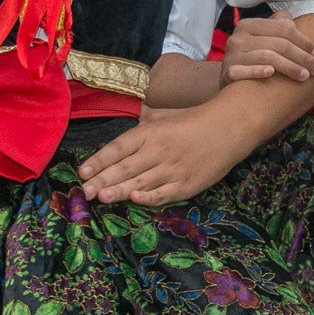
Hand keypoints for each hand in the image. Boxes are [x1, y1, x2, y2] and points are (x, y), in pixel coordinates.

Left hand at [78, 105, 245, 206]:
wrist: (230, 127)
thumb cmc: (193, 121)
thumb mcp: (164, 116)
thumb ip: (141, 126)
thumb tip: (121, 134)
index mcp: (151, 132)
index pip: (119, 147)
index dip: (100, 159)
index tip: (82, 171)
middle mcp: (159, 150)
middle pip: (125, 167)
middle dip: (102, 180)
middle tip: (83, 191)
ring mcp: (173, 168)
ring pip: (141, 182)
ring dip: (119, 191)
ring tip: (101, 198)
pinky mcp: (187, 184)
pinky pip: (165, 193)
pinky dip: (150, 197)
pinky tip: (136, 198)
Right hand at [222, 9, 313, 83]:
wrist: (229, 79)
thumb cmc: (251, 57)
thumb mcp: (261, 38)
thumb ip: (277, 27)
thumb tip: (291, 20)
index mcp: (249, 25)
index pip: (283, 29)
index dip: (303, 41)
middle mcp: (238, 38)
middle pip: (279, 44)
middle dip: (302, 57)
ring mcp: (232, 55)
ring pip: (267, 57)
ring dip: (290, 67)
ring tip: (305, 76)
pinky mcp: (227, 72)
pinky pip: (243, 71)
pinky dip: (257, 71)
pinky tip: (271, 74)